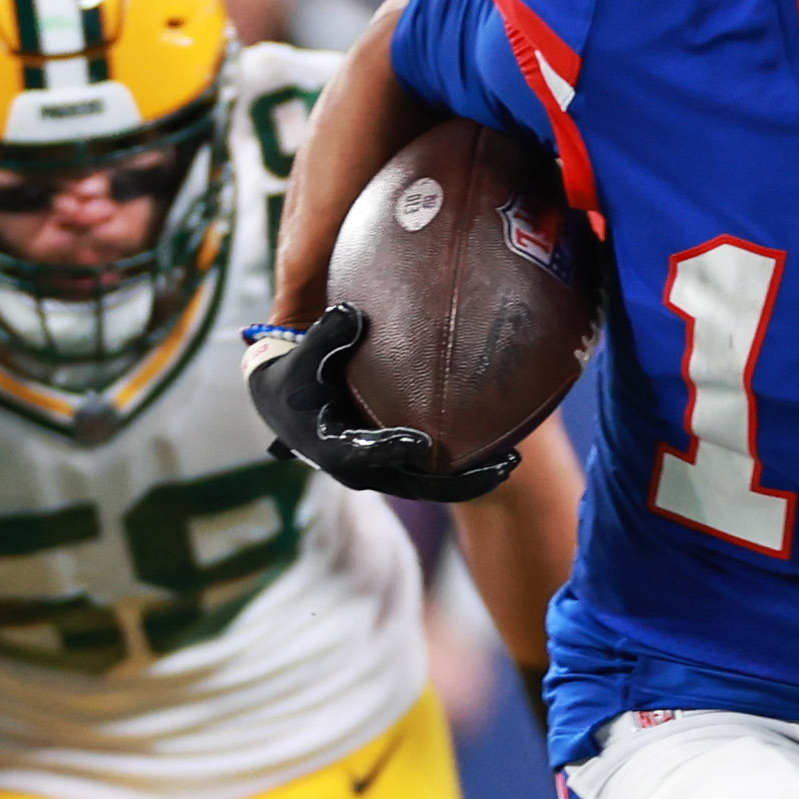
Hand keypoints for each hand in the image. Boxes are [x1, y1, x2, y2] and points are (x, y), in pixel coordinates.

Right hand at [245, 307, 520, 502]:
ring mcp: (383, 470)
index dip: (390, 450)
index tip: (420, 444)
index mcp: (331, 449)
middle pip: (414, 484)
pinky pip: (437, 474)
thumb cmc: (294, 377)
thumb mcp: (302, 357)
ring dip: (471, 478)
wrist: (287, 401)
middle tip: (499, 465)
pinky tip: (504, 453)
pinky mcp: (398, 464)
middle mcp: (361, 469)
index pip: (363, 454)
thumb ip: (326, 336)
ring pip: (432, 485)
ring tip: (511, 461)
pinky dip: (466, 468)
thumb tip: (351, 312)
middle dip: (458, 480)